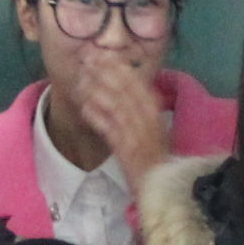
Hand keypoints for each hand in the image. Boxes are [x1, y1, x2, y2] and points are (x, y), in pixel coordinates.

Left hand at [64, 48, 174, 184]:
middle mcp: (149, 122)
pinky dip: (98, 118)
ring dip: (98, 91)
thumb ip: (140, 110)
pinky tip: (85, 109)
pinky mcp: (127, 152)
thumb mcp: (153, 130)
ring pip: (117, 107)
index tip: (105, 54)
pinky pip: (111, 131)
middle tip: (88, 59)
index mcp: (156, 114)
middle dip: (106, 73)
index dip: (121, 68)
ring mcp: (138, 136)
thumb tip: (125, 87)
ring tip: (82, 79)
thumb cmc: (155, 159)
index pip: (139, 84)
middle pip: (126, 91)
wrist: (162, 190)